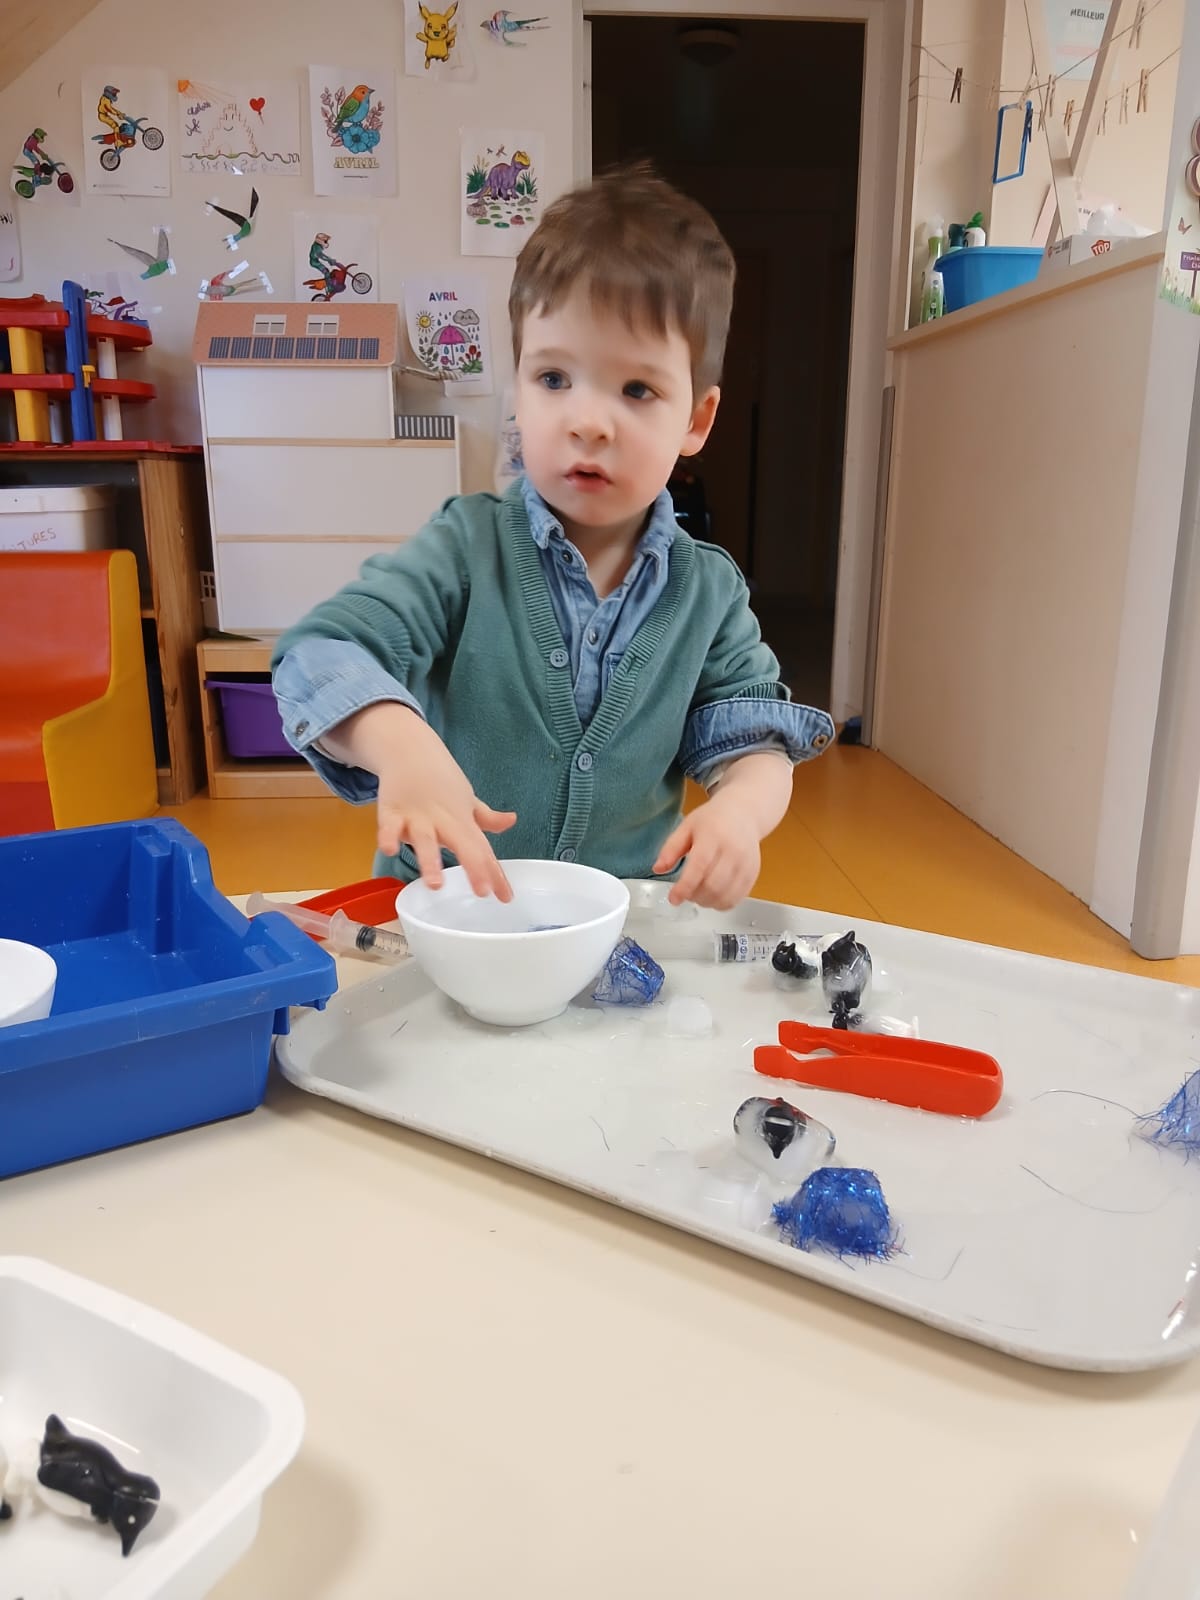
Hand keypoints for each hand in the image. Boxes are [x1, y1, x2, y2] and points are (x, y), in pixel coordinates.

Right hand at [326, 702, 515, 899]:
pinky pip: (388, 826)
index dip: (496, 875)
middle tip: (483, 891)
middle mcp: (443, 821)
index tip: (506, 897)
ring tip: (436, 884)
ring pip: (425, 841)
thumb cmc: (440, 781)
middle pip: (462, 845)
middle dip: (474, 868)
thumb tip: (512, 821)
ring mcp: (416, 817)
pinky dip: (388, 836)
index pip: (484, 851)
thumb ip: (485, 818)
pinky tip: (390, 849)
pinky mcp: (391, 811)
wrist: (410, 749)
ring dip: (430, 861)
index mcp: (463, 821)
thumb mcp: (466, 799)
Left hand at [652, 793, 759, 909]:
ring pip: (725, 896)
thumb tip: (658, 869)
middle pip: (713, 886)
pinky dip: (722, 904)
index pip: (699, 867)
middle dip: (694, 896)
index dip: (685, 887)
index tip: (673, 898)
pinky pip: (738, 898)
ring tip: (698, 895)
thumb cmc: (713, 820)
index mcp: (713, 836)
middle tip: (685, 893)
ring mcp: (746, 864)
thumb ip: (670, 848)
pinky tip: (713, 897)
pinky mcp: (753, 874)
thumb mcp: (686, 827)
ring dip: (707, 902)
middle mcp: (733, 851)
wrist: (743, 813)